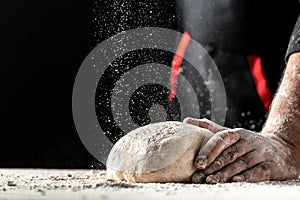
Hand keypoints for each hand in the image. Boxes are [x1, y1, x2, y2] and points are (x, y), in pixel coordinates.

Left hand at [183, 118, 299, 182]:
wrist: (281, 149)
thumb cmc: (248, 143)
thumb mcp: (231, 134)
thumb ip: (209, 129)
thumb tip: (186, 121)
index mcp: (237, 134)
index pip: (221, 139)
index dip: (209, 150)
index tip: (197, 163)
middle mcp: (249, 142)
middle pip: (229, 154)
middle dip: (212, 167)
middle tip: (199, 177)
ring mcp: (261, 153)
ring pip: (241, 164)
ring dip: (225, 173)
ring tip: (211, 181)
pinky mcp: (272, 166)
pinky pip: (259, 172)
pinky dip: (247, 177)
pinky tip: (236, 182)